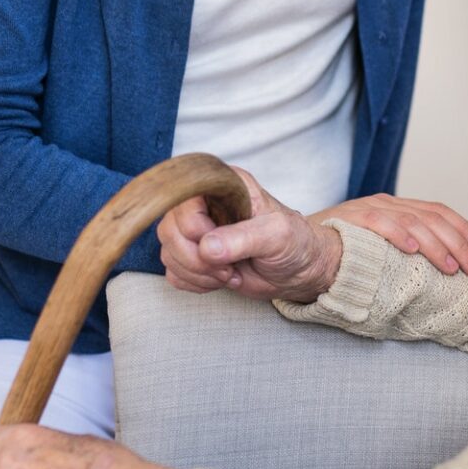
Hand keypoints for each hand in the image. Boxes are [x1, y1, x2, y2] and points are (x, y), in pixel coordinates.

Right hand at [158, 166, 343, 301]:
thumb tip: (208, 248)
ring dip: (198, 273)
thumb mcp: (278, 235)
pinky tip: (221, 279)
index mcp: (222, 185)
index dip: (196, 228)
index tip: (222, 245)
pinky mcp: (194, 256)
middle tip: (229, 268)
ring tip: (230, 273)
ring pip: (168, 253)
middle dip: (197, 259)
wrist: (299, 271)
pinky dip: (195, 283)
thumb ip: (244, 238)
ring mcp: (196, 231)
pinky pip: (173, 273)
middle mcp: (204, 204)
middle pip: (169, 230)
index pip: (183, 199)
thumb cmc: (295, 242)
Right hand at [308, 194, 467, 278]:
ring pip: (412, 222)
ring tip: (452, 267)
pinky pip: (378, 222)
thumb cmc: (341, 252)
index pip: (438, 212)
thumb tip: (445, 268)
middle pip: (432, 218)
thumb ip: (404, 249)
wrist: (296, 244)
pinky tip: (413, 250)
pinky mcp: (348, 218)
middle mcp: (386, 202)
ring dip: (436, 246)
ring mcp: (367, 208)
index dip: (464, 229)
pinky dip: (398, 234)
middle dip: (459, 243)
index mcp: (396, 206)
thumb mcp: (379, 246)